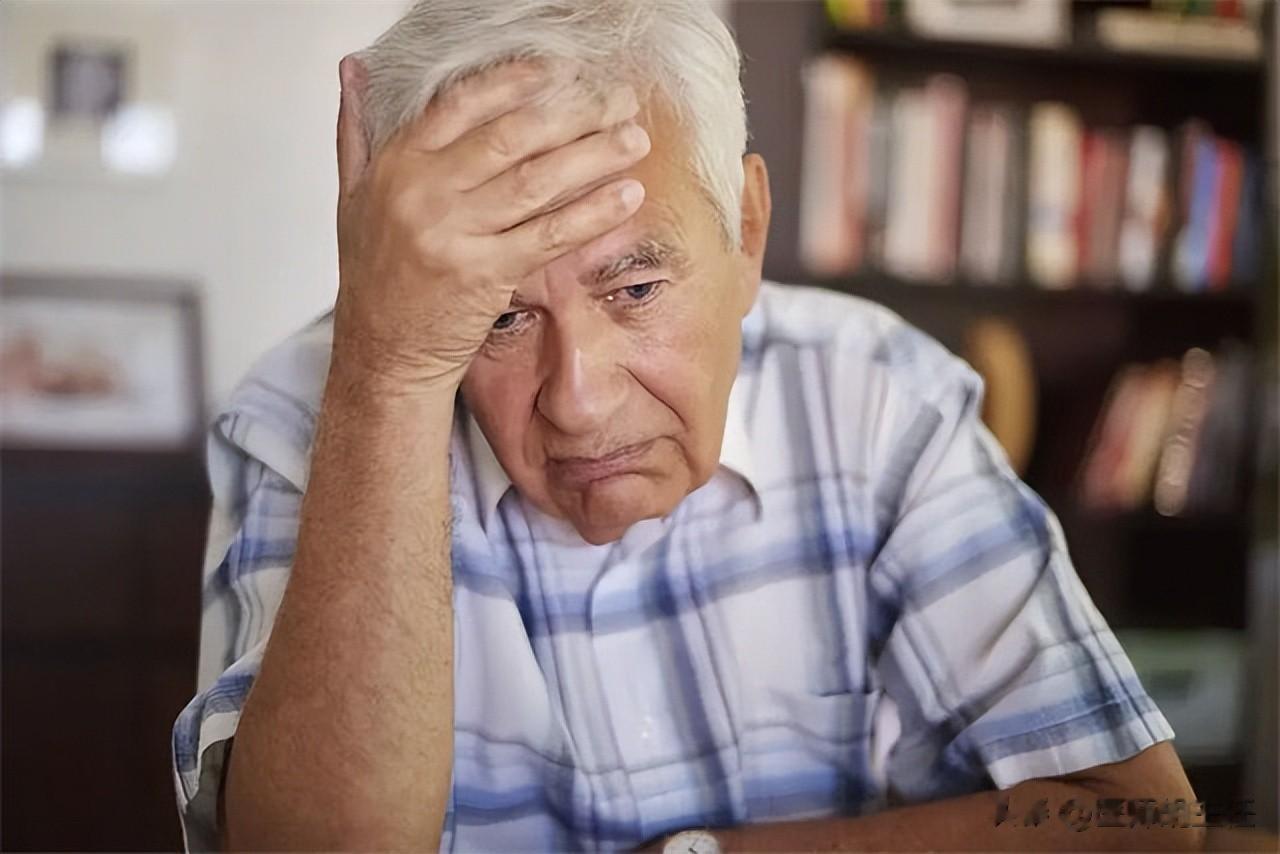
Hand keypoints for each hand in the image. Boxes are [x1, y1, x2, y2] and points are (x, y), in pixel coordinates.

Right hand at [332, 55, 649, 390]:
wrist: (383, 353)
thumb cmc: (375, 276)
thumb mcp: (352, 195)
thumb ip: (356, 130)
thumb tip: (354, 68)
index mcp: (395, 164)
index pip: (461, 102)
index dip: (515, 81)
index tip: (560, 71)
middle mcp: (422, 192)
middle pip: (511, 136)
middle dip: (574, 113)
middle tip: (618, 99)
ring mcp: (453, 234)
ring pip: (537, 181)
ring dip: (594, 155)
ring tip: (634, 138)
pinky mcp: (484, 274)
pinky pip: (549, 235)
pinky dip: (592, 213)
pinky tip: (626, 195)